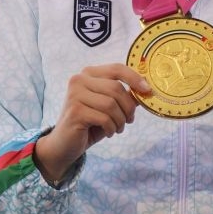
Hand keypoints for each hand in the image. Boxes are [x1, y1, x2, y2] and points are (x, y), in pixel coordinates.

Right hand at [34, 63, 150, 185]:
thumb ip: (124, 96)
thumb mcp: (109, 108)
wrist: (64, 144)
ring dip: (120, 120)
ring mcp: (75, 95)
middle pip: (116, 88)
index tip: (148, 90)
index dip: (135, 78)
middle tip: (129, 120)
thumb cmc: (89, 124)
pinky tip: (108, 132)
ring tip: (117, 128)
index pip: (116, 69)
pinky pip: (104, 118)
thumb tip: (145, 90)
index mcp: (88, 74)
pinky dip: (111, 128)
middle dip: (128, 108)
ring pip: (111, 104)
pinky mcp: (75, 111)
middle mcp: (79, 80)